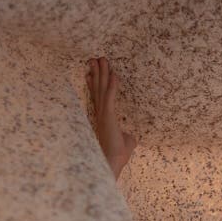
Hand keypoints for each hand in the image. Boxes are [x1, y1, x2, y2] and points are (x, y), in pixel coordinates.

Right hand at [85, 57, 137, 175]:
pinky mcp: (108, 115)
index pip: (98, 96)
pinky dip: (112, 85)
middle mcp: (101, 113)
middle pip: (98, 88)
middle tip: (94, 58)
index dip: (94, 84)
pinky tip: (114, 75)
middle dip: (97, 72)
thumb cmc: (118, 155)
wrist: (112, 162)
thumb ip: (128, 137)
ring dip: (102, 73)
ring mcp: (104, 113)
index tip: (90, 73)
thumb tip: (131, 138)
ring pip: (103, 88)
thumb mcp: (127, 142)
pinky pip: (110, 97)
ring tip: (101, 59)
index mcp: (104, 118)